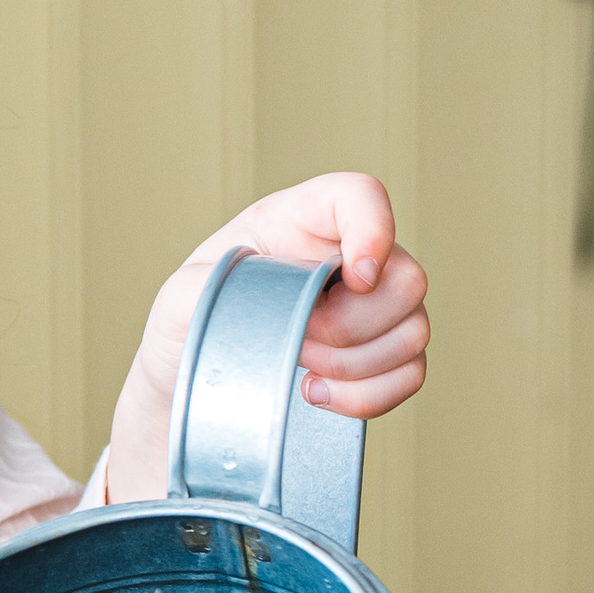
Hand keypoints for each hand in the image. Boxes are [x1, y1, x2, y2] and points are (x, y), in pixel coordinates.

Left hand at [106, 171, 427, 502]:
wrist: (197, 381)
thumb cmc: (193, 322)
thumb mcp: (179, 296)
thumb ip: (207, 285)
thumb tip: (264, 297)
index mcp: (299, 221)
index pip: (361, 197)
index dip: (375, 229)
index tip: (353, 277)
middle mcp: (349, 256)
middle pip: (406, 277)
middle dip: (348, 326)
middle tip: (295, 342)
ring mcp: (376, 307)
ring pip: (414, 330)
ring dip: (355, 364)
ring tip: (300, 370)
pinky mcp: (384, 357)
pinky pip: (411, 374)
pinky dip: (369, 395)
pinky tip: (318, 395)